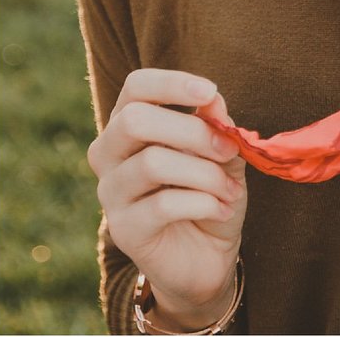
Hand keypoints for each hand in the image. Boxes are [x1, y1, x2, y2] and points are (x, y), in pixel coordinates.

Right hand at [86, 68, 246, 325]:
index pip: (136, 86)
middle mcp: (109, 153)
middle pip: (135, 121)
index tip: (210, 92)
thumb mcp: (221, 151)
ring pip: (152, 163)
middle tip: (228, 149)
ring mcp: (110, 192)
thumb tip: (212, 99)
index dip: (172, 83)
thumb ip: (215, 123)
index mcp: (129, 122)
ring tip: (230, 188)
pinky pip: (163, 204)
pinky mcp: (123, 229)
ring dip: (205, 173)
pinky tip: (221, 209)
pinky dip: (203, 202)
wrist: (206, 255)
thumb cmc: (210, 190)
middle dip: (191, 131)